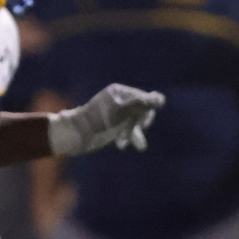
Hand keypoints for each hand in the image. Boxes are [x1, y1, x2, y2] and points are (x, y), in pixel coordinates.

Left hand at [46, 84, 164, 156]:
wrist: (76, 134)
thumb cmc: (98, 120)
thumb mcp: (122, 112)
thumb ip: (142, 104)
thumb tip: (161, 98)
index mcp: (119, 92)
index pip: (144, 99)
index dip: (145, 112)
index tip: (140, 123)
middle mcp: (118, 100)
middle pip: (141, 111)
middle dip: (138, 124)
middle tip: (133, 132)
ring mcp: (116, 114)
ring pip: (135, 123)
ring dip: (135, 134)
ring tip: (139, 146)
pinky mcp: (113, 126)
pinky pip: (128, 130)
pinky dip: (129, 138)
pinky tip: (124, 145)